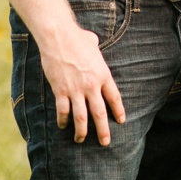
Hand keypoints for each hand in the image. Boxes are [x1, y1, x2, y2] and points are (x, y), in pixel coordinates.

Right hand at [39, 24, 125, 145]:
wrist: (59, 37)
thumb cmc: (77, 37)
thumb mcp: (92, 42)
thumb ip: (95, 47)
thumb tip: (93, 42)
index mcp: (103, 74)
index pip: (114, 98)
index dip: (118, 111)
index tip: (121, 120)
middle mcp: (91, 86)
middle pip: (100, 114)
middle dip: (103, 130)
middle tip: (105, 142)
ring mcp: (75, 90)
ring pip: (81, 118)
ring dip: (81, 131)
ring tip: (80, 140)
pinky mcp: (61, 91)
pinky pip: (63, 111)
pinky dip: (63, 120)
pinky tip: (63, 126)